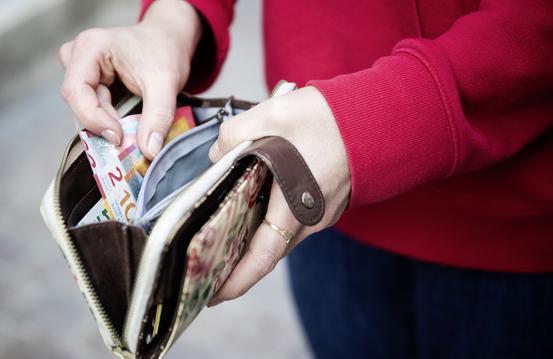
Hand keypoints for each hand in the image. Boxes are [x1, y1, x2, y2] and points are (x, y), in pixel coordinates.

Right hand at [59, 0, 201, 158]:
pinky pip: (90, 107)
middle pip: (77, 101)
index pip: (75, 91)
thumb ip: (158, 117)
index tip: (119, 137)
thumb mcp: (166, 83)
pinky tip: (125, 122)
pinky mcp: (87, 80)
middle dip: (102, 123)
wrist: (169, 40)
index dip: (94, 119)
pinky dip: (108, 120)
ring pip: (83, 107)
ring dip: (106, 122)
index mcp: (90, 46)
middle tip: (126, 137)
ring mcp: (80, 67)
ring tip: (129, 126)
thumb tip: (150, 152)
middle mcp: (77, 54)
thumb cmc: (165, 51)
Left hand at [207, 87, 350, 305]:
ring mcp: (320, 214)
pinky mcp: (324, 204)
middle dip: (236, 266)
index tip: (212, 296)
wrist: (378, 116)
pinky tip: (248, 209)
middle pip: (267, 253)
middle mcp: (310, 220)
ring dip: (252, 243)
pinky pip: (291, 222)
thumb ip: (235, 134)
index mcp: (295, 207)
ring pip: (279, 237)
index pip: (262, 258)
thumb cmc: (330, 118)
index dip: (235, 282)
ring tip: (219, 241)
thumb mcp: (273, 114)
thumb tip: (217, 154)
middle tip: (204, 269)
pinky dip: (268, 224)